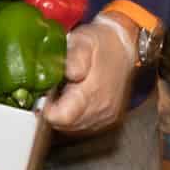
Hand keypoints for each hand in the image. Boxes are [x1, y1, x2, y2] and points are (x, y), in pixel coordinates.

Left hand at [43, 17, 137, 134]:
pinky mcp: (110, 119)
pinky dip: (76, 116)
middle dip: (54, 111)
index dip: (47, 109)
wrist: (124, 47)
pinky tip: (75, 99)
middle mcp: (102, 108)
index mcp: (93, 91)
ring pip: (74, 128)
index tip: (45, 94)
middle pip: (65, 125)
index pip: (62, 117)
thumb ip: (74, 58)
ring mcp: (107, 116)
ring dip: (64, 114)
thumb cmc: (100, 43)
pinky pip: (85, 126)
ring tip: (65, 93)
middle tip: (54, 90)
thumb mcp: (83, 41)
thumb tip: (69, 74)